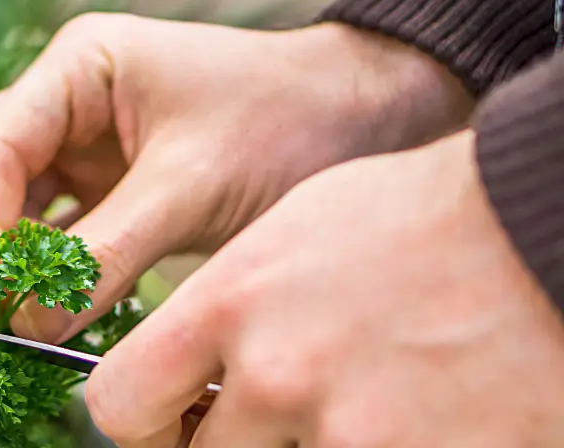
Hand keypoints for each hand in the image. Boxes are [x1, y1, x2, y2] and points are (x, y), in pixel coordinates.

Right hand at [0, 14, 471, 340]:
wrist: (362, 120)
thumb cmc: (287, 124)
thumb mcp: (193, 186)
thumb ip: (106, 252)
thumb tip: (27, 324)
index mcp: (77, 66)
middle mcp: (62, 97)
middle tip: (18, 305)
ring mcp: (75, 141)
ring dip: (11, 256)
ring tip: (43, 313)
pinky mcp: (98, 184)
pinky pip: (41, 228)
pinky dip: (44, 267)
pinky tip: (66, 305)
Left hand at [86, 129, 563, 446]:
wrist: (536, 227)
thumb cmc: (417, 217)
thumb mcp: (291, 233)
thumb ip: (227, 308)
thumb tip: (193, 366)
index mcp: (232, 304)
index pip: (119, 401)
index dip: (140, 419)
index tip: (168, 416)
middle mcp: (278, 374)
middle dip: (229, 443)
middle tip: (274, 414)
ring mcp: (353, 432)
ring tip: (357, 404)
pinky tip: (410, 420)